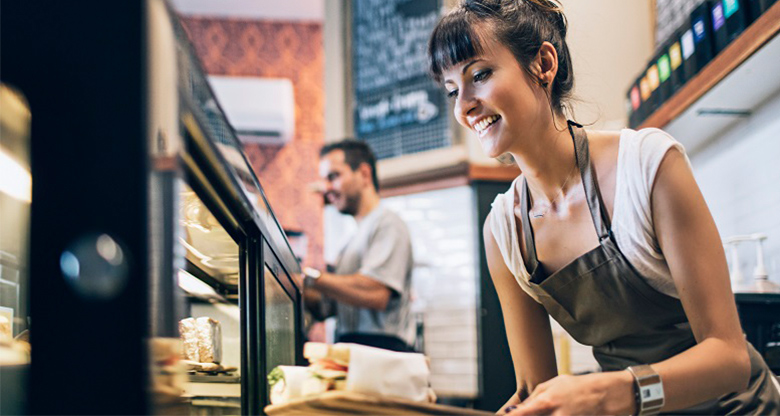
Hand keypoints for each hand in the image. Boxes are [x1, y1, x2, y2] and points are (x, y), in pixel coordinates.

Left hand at [505, 372, 633, 415]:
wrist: (606, 395)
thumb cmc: (577, 387)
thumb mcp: (554, 384)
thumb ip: (534, 397)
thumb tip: (517, 410)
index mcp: (548, 401)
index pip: (522, 414)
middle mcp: (556, 415)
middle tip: (530, 412)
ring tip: (553, 409)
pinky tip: (559, 412)